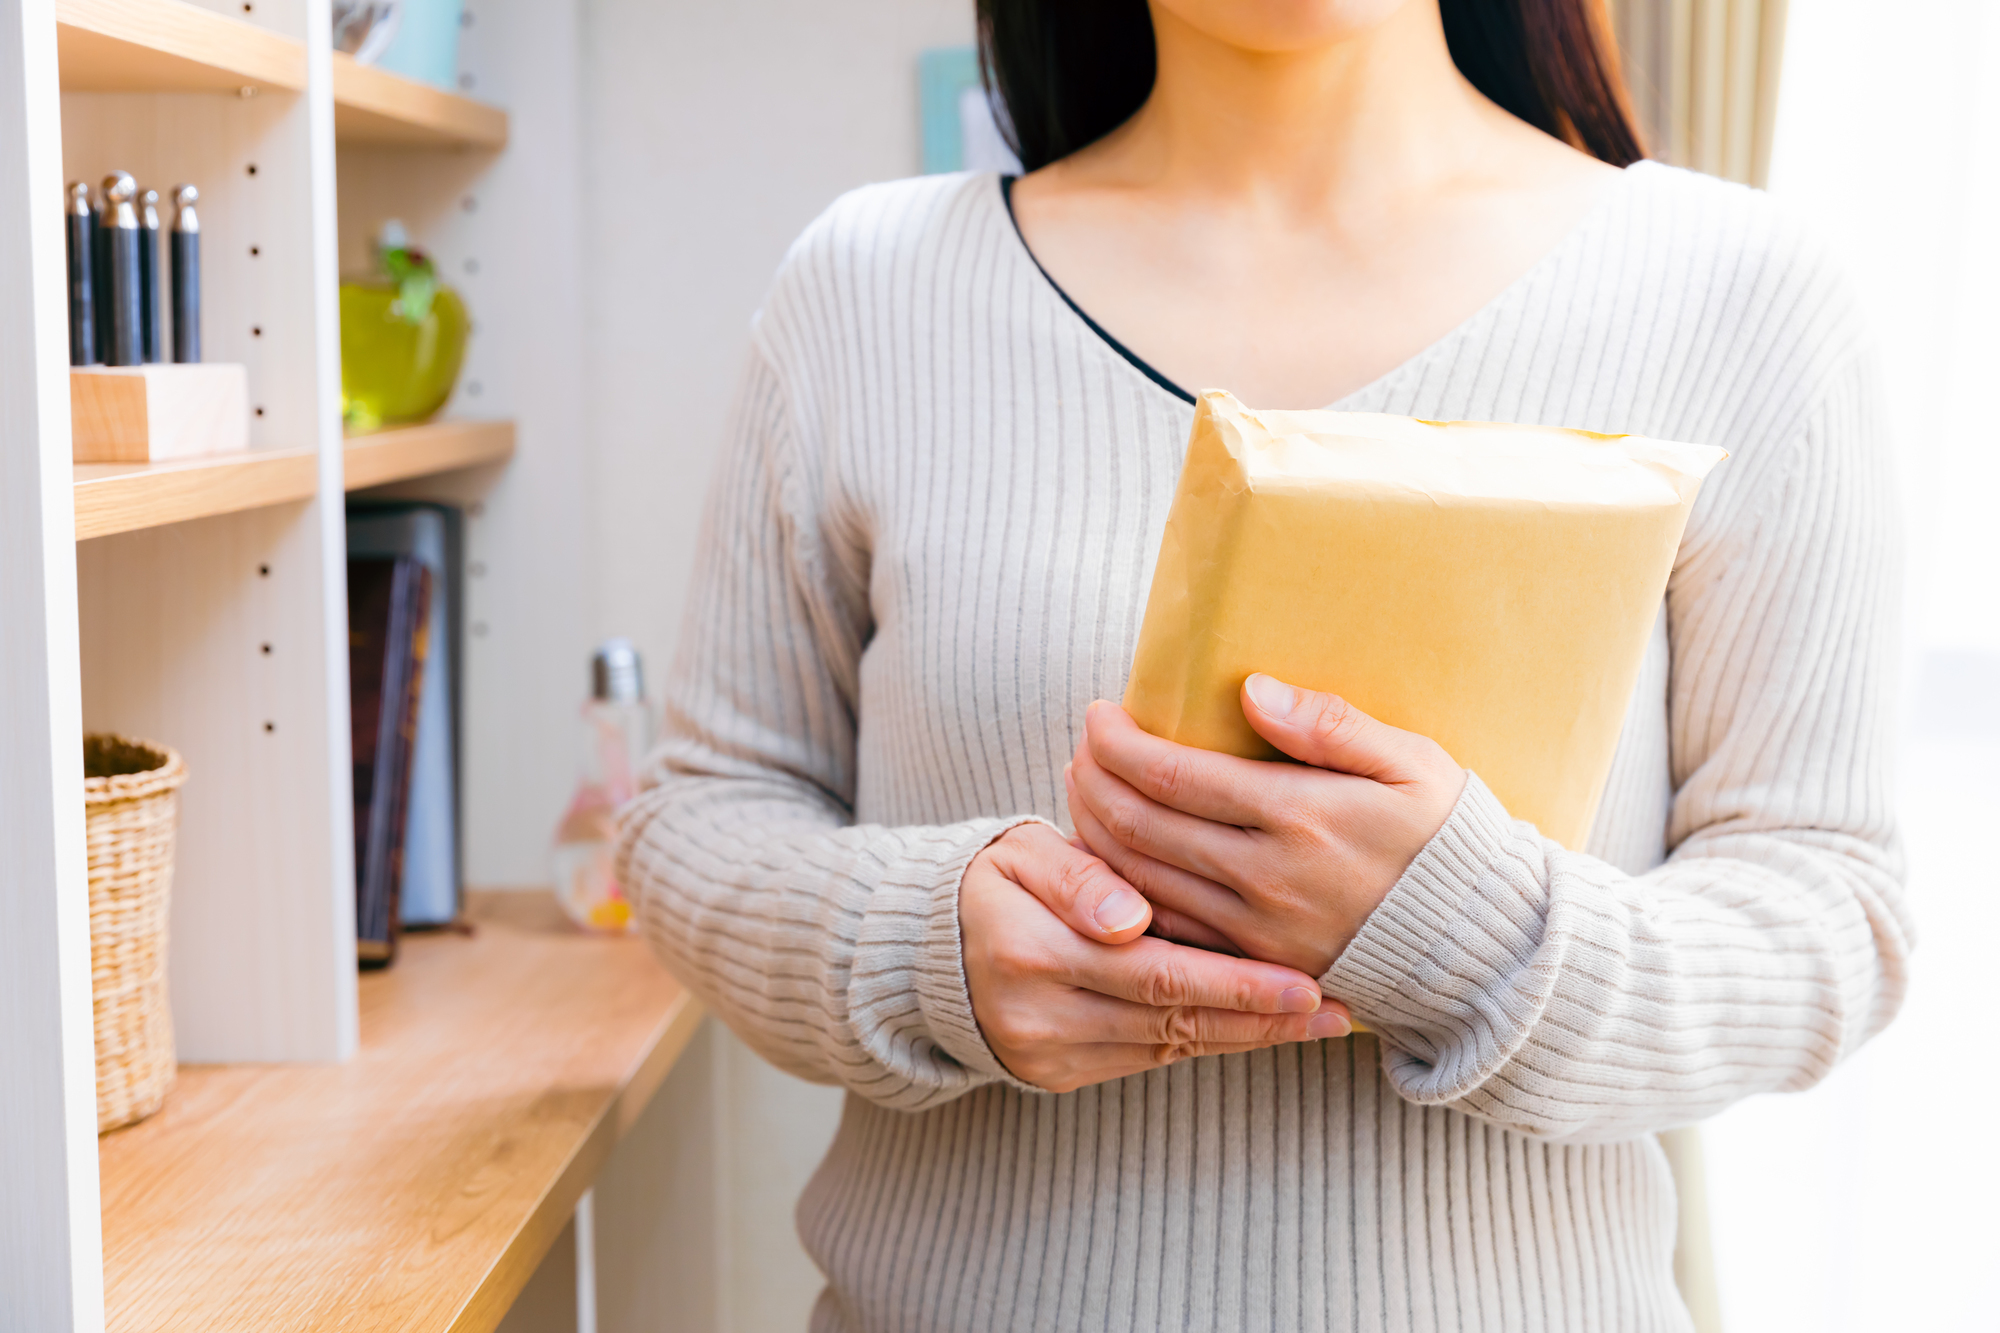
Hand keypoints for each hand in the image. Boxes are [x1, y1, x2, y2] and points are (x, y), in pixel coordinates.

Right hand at [960, 822, 1350, 1092]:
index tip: (1303, 980)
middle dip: (1260, 1017)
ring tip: (1317, 1022)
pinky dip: (1205, 1041)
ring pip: (1167, 1046)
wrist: (929, 946)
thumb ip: (1076, 874)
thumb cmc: (995, 879)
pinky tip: (1256, 1027)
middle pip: (1173, 1019)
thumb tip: (1129, 919)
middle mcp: (1038, 1014)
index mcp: (1030, 949)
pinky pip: (1147, 1058)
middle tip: (1334, 1009)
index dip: (1235, 981)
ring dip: (1245, 1036)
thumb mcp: (1019, 852)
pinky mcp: (1057, 1073)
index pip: (1156, 972)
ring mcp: (1047, 1053)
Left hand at [1066, 675, 1464, 977]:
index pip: (1172, 774)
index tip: (1099, 714)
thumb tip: (1252, 689)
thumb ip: (1330, 725)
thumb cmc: (1446, 840)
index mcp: (1299, 816)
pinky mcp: (1255, 966)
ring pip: (1140, 881)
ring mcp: (1255, 930)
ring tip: (1084, 790)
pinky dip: (1124, 891)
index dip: (1119, 742)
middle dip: (1094, 780)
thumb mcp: (1413, 763)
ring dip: (1097, 832)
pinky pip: (1166, 929)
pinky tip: (1111, 860)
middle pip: (1139, 826)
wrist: (1482, 947)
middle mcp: (1265, 877)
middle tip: (1082, 747)